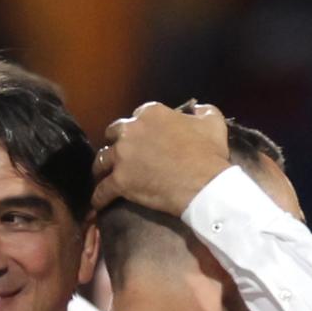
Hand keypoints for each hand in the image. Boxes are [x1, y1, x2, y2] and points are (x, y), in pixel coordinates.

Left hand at [92, 102, 231, 215]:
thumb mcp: (213, 123)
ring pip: (102, 160)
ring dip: (102, 168)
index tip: (144, 138)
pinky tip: (98, 202)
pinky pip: (102, 190)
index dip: (139, 128)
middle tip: (122, 155)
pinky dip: (99, 197)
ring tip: (103, 176)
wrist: (204, 185)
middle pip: (113, 134)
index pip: (137, 116)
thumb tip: (197, 108)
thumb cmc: (208, 154)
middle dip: (116, 143)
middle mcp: (131, 130)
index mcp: (151, 114)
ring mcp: (123, 156)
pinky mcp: (119, 181)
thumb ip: (203, 111)